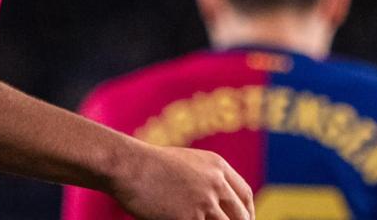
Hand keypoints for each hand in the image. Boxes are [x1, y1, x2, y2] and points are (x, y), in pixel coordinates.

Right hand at [110, 143, 254, 219]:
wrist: (129, 166)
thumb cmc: (150, 165)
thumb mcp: (186, 162)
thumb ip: (205, 177)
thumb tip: (214, 198)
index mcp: (217, 166)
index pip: (244, 195)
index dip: (247, 212)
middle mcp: (216, 183)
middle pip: (240, 215)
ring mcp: (204, 201)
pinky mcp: (189, 217)